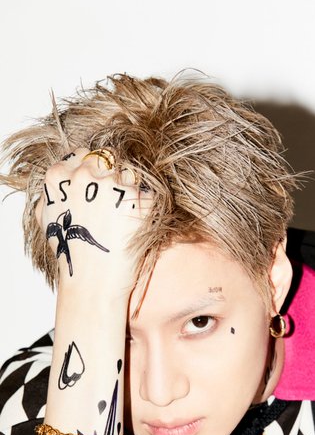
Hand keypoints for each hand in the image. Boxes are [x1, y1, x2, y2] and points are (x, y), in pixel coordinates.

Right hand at [37, 148, 151, 295]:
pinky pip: (147, 191)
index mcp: (59, 176)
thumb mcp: (47, 218)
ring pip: (129, 172)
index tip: (97, 187)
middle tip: (114, 203)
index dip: (93, 168)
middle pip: (107, 159)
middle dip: (112, 176)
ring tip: (124, 216)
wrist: (93, 280)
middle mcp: (85, 175)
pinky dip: (145, 204)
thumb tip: (64, 173)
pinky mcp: (138, 199)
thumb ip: (53, 190)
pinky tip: (135, 223)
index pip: (84, 154)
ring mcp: (113, 185)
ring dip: (130, 188)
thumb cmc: (71, 253)